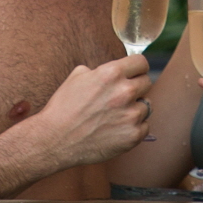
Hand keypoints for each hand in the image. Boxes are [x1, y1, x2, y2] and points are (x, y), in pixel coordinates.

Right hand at [29, 54, 154, 171]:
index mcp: (111, 74)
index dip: (136, 68)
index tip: (134, 73)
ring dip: (134, 109)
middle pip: (147, 82)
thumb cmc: (63, 108)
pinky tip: (117, 129)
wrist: (55, 140)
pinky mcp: (133, 136)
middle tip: (122, 97)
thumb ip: (100, 70)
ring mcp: (130, 115)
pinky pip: (145, 126)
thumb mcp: (77, 77)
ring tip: (116, 116)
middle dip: (136, 87)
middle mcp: (125, 92)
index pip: (141, 63)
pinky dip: (134, 128)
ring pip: (146, 106)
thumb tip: (114, 71)